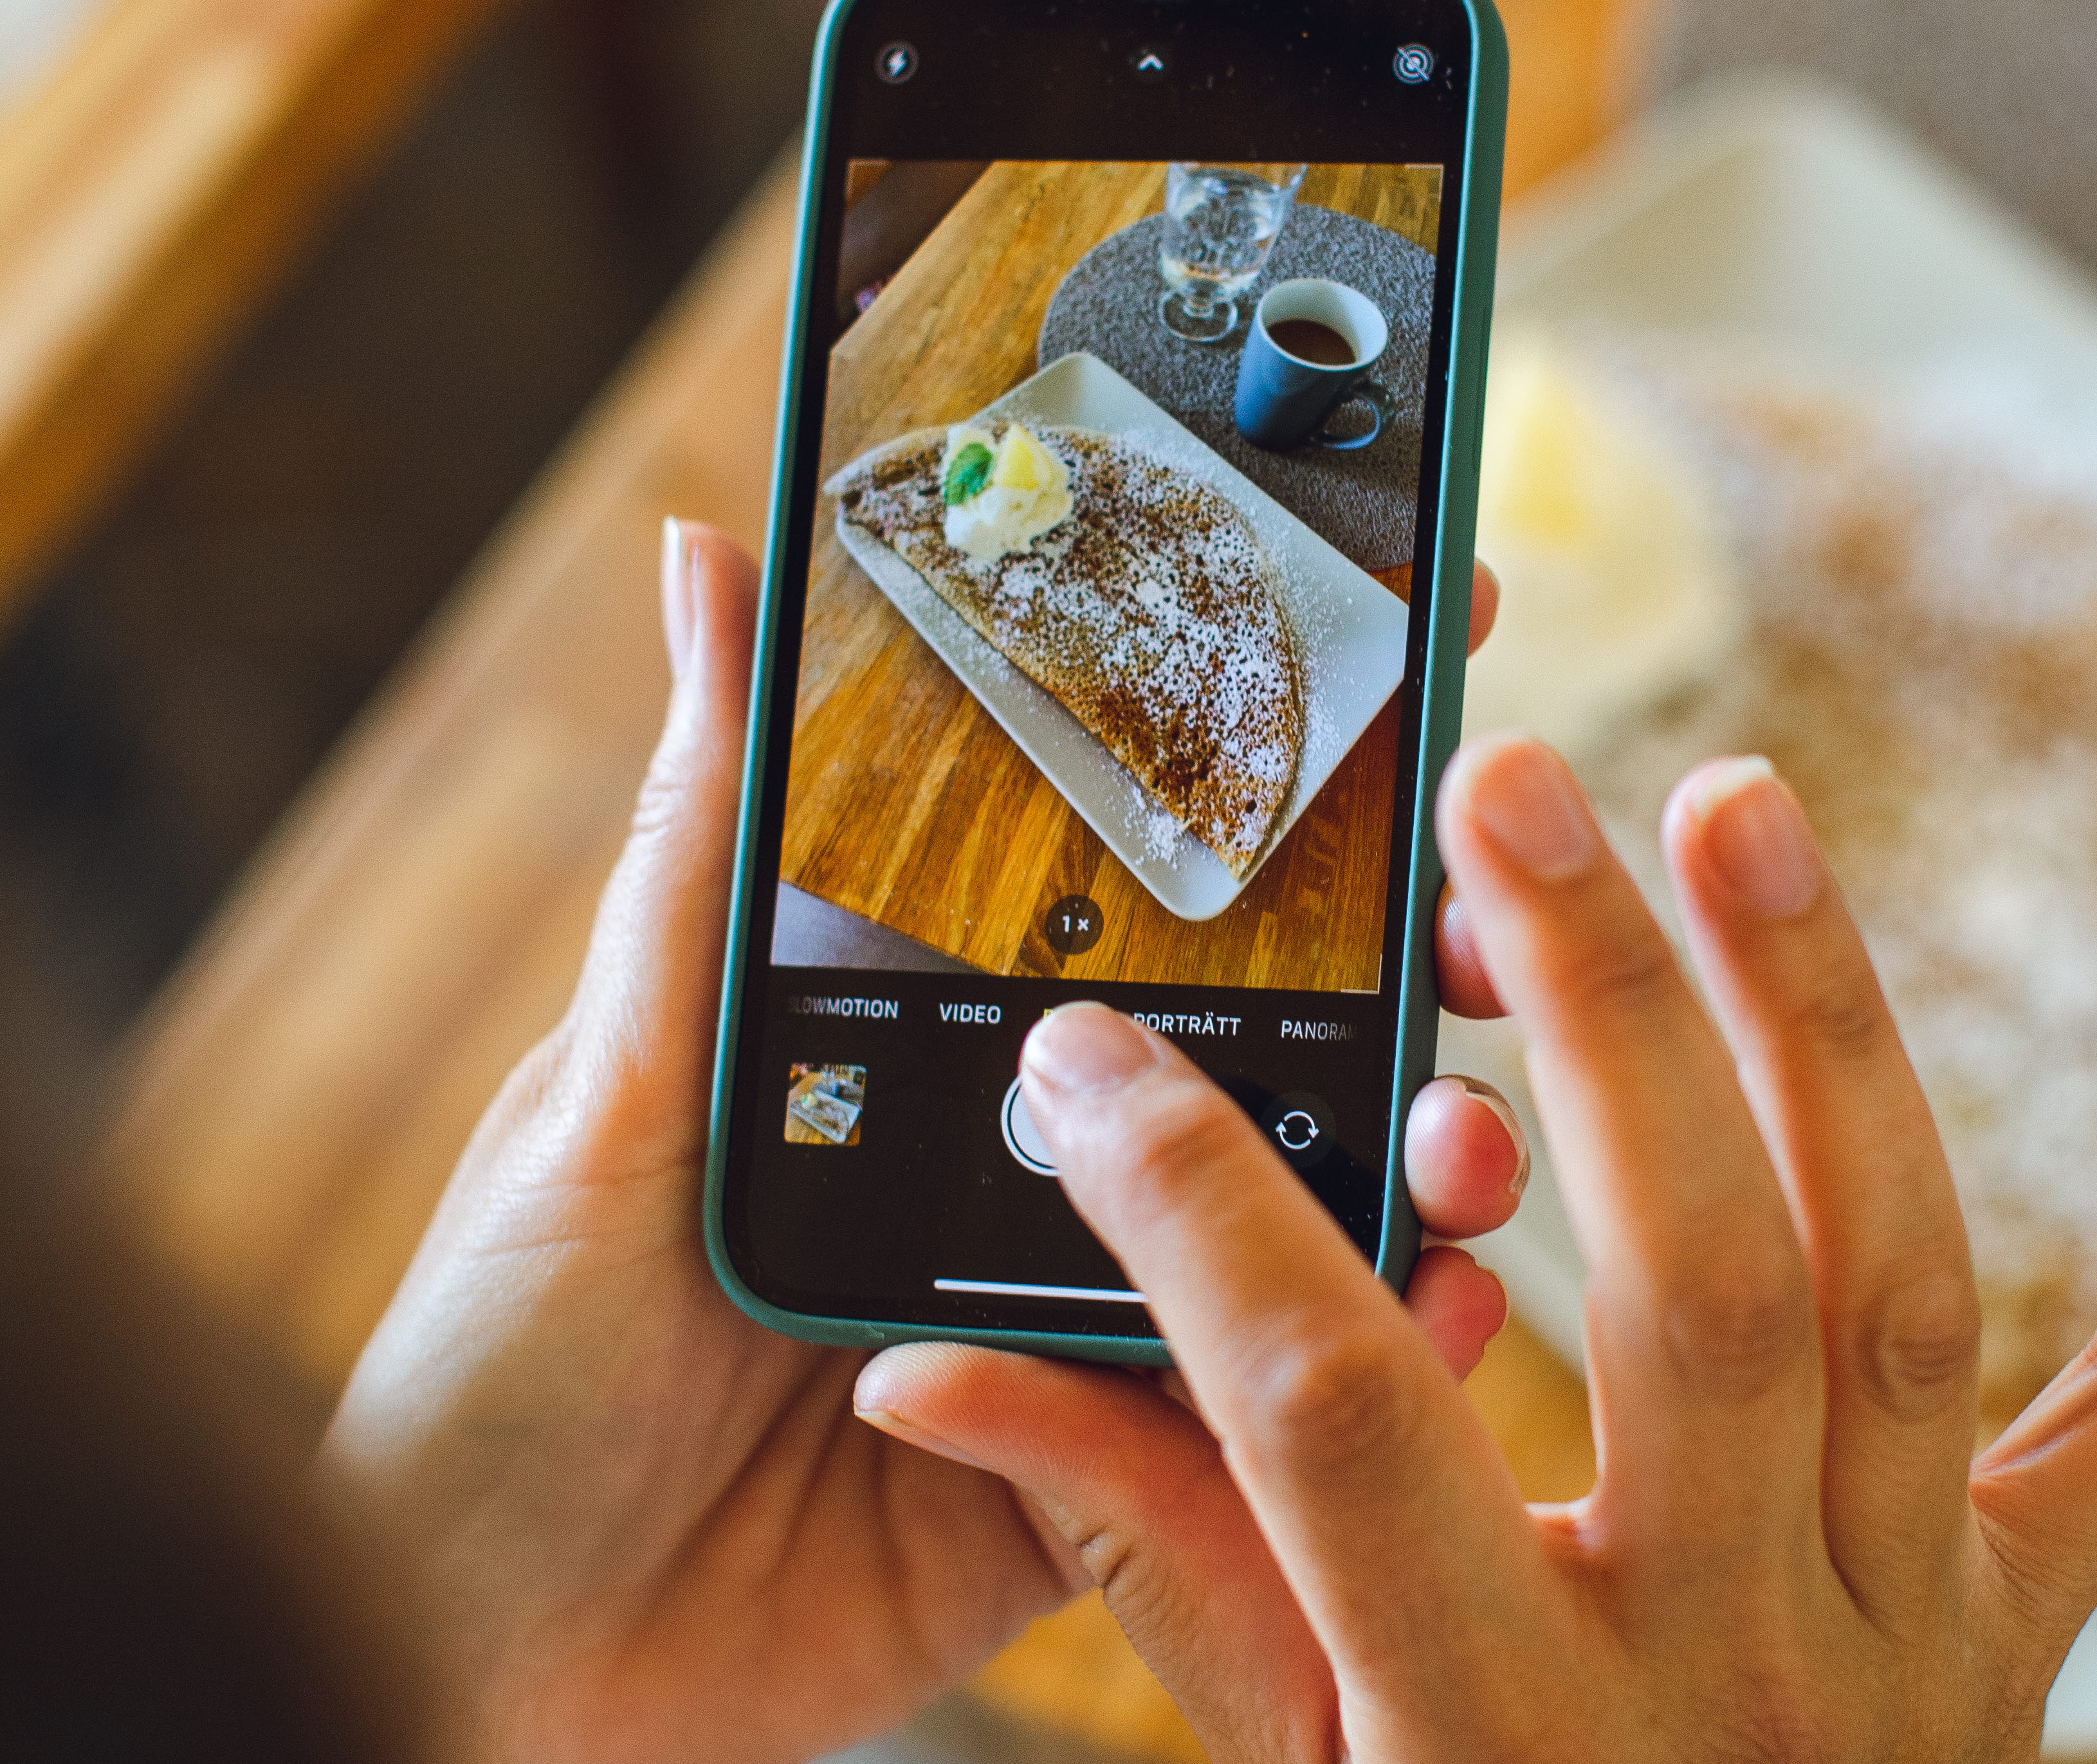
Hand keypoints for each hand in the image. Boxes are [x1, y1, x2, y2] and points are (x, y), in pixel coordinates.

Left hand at [318, 524, 1519, 1763]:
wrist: (488, 1653)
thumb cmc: (510, 1344)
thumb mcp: (623, 1074)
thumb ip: (707, 842)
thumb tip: (708, 561)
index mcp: (930, 1039)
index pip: (1133, 881)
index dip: (1279, 774)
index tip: (1416, 646)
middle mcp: (1026, 1163)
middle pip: (1259, 1044)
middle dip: (1409, 973)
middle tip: (1489, 933)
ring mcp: (1072, 1318)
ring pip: (1288, 1223)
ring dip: (1414, 1166)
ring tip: (1470, 1144)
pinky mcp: (1095, 1480)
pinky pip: (1252, 1421)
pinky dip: (1356, 1371)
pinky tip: (1436, 1317)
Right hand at [863, 738, 2096, 1760]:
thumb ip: (1140, 1559)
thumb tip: (937, 1377)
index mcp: (1497, 1734)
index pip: (1338, 1422)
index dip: (1206, 1219)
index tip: (1103, 1055)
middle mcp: (1737, 1675)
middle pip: (1700, 1301)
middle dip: (1603, 1023)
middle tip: (1520, 796)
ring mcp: (1915, 1645)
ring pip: (1905, 1291)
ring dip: (1828, 1028)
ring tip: (1738, 803)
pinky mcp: (2029, 1624)